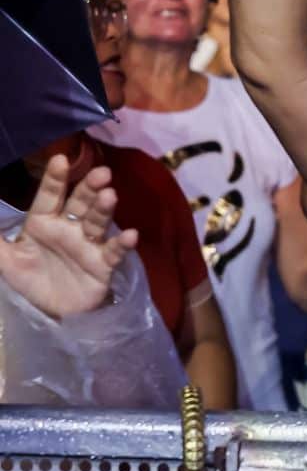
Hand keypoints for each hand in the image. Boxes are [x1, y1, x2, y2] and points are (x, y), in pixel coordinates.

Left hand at [0, 156, 137, 319]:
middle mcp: (68, 229)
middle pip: (80, 204)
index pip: (49, 196)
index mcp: (43, 223)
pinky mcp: (103, 264)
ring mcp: (88, 245)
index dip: (55, 179)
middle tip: (101, 173)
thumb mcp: (4, 260)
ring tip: (110, 195)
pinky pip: (113, 252)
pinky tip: (130, 234)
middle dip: (90, 188)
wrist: (50, 311)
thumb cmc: (30, 280)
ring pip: (97, 222)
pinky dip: (122, 244)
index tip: (61, 159)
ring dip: (104, 209)